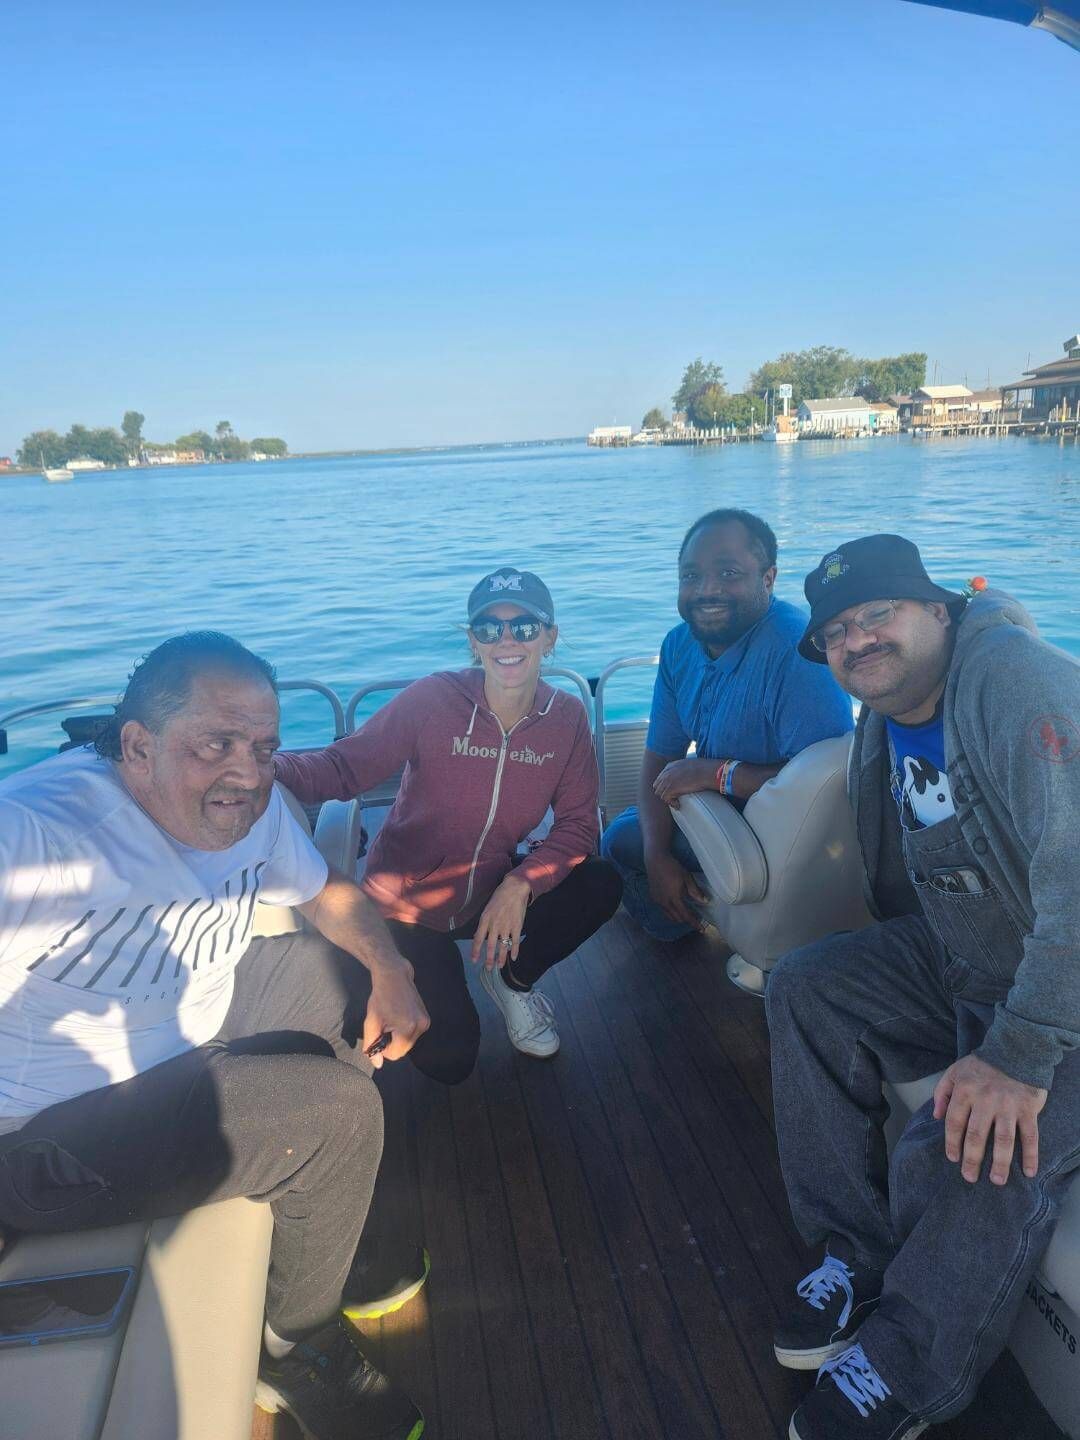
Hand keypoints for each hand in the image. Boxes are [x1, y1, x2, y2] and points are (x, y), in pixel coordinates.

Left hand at [361, 964, 429, 1068]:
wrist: (394, 976)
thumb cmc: (381, 997)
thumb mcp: (371, 1022)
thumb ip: (372, 1044)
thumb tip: (377, 1063)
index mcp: (407, 1027)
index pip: (395, 1054)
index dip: (383, 1049)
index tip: (379, 1034)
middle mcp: (420, 1026)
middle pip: (403, 1050)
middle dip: (392, 1043)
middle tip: (385, 1026)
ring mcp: (425, 1022)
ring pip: (409, 1043)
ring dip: (398, 1037)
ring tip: (392, 1020)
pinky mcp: (427, 1019)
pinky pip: (414, 1034)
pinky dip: (405, 1031)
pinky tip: (399, 1017)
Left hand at [471, 872, 530, 969]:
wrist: (514, 889)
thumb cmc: (499, 897)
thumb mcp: (487, 909)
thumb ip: (483, 923)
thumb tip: (478, 936)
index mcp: (485, 919)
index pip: (478, 939)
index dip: (475, 951)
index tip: (474, 960)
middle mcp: (495, 925)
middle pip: (490, 946)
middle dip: (489, 959)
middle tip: (488, 968)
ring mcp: (506, 926)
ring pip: (503, 946)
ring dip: (501, 958)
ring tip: (499, 966)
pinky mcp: (517, 926)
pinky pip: (515, 942)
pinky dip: (515, 951)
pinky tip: (513, 958)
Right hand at [645, 851, 708, 931]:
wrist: (656, 860)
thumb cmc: (673, 867)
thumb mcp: (687, 877)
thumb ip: (695, 891)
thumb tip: (704, 901)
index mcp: (674, 898)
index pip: (685, 915)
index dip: (694, 923)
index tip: (701, 929)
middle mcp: (664, 902)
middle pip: (677, 918)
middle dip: (686, 920)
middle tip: (695, 918)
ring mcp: (657, 901)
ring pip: (669, 915)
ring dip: (678, 917)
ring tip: (685, 913)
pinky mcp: (653, 897)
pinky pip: (663, 909)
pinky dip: (671, 911)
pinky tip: (675, 905)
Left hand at [652, 757, 718, 808]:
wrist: (707, 771)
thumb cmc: (704, 769)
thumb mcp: (689, 764)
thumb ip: (683, 769)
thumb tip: (689, 775)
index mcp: (670, 766)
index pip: (660, 779)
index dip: (666, 787)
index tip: (674, 792)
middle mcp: (666, 773)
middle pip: (658, 786)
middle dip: (665, 793)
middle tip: (674, 798)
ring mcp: (667, 780)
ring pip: (660, 794)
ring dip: (668, 799)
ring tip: (677, 802)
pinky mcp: (671, 788)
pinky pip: (666, 799)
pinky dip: (672, 803)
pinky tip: (679, 805)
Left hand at [933, 1054, 1047, 1184]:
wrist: (1016, 1049)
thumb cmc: (982, 1064)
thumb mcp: (955, 1071)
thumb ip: (942, 1092)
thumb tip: (936, 1116)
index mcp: (965, 1091)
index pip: (954, 1122)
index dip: (952, 1143)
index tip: (953, 1158)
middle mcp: (985, 1100)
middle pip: (977, 1135)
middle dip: (972, 1159)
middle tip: (969, 1177)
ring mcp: (1008, 1105)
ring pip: (1003, 1140)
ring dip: (1000, 1163)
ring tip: (997, 1180)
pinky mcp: (1028, 1109)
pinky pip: (1030, 1135)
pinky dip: (1030, 1154)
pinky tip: (1028, 1171)